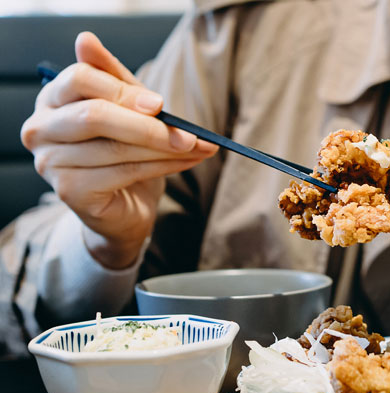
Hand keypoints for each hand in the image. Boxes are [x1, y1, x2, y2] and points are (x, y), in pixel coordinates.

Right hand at [20, 32, 217, 268]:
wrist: (123, 207)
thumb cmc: (123, 152)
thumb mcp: (125, 109)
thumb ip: (114, 79)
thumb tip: (86, 39)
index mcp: (52, 99)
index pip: (80, 79)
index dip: (123, 91)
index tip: (160, 104)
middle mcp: (41, 129)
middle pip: (95, 115)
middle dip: (149, 126)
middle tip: (188, 134)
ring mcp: (50, 163)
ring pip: (116, 148)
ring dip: (166, 148)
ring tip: (199, 148)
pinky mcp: (70, 191)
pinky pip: (124, 172)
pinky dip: (163, 167)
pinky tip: (186, 162)